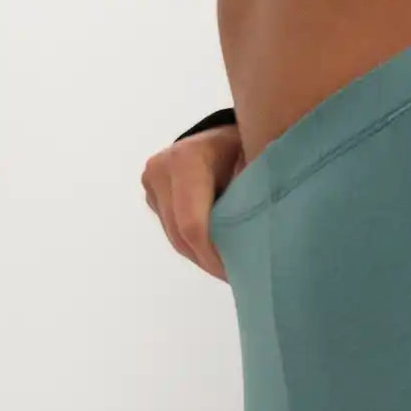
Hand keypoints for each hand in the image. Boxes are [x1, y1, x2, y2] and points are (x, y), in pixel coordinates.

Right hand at [141, 123, 244, 280]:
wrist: (225, 133)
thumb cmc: (248, 148)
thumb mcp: (256, 166)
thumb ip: (251, 198)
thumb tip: (258, 241)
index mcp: (187, 160)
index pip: (192, 225)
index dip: (212, 257)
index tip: (235, 273)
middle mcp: (161, 169)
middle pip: (181, 235)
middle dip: (208, 261)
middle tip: (237, 277)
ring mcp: (152, 181)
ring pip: (174, 237)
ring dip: (201, 257)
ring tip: (229, 269)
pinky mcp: (152, 192)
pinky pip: (172, 230)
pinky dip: (194, 246)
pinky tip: (216, 253)